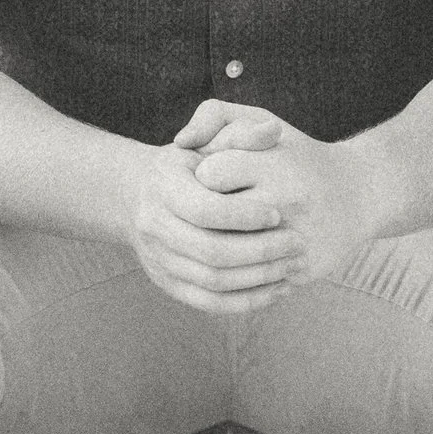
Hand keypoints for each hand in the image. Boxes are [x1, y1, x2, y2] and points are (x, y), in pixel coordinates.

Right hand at [128, 112, 292, 316]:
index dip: (245, 215)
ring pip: (213, 281)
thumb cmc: (186, 165)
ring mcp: (158, 260)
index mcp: (163, 187)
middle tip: (296, 243)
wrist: (136, 195)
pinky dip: (246, 301)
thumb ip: (241, 135)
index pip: (206, 210)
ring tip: (291, 266)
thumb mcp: (207, 142)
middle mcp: (154, 227)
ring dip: (258, 278)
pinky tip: (276, 289)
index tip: (278, 213)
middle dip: (260, 251)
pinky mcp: (167, 284)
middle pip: (211, 251)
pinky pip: (209, 303)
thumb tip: (273, 131)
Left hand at [172, 102, 379, 291]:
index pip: (210, 175)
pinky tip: (242, 254)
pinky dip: (241, 270)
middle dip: (209, 212)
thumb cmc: (296, 154)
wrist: (359, 195)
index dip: (205, 175)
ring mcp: (297, 240)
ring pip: (230, 255)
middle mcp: (289, 202)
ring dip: (219, 243)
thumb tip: (181, 141)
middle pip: (216, 218)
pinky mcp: (302, 270)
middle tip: (217, 205)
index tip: (215, 175)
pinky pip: (253, 280)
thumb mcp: (261, 121)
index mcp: (275, 165)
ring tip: (225, 228)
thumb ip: (215, 116)